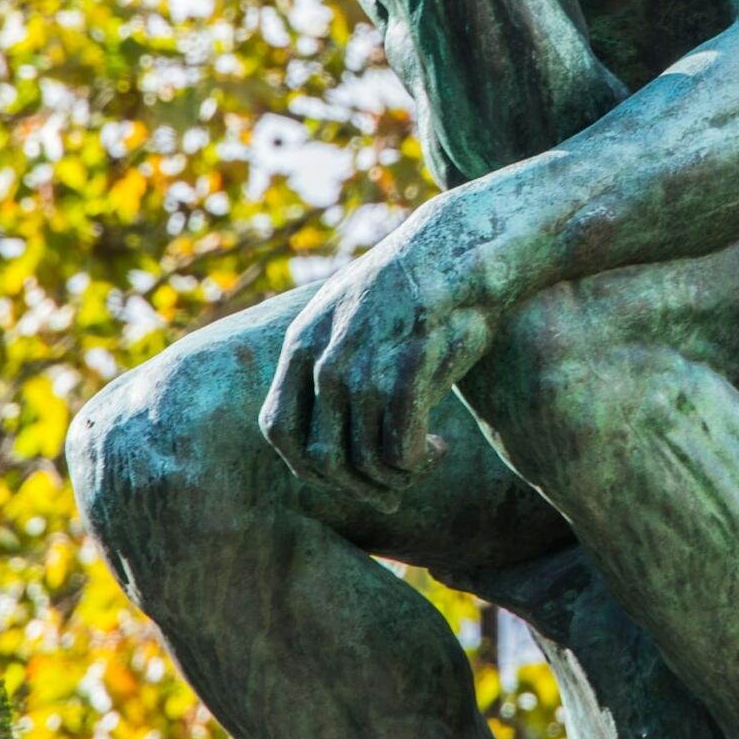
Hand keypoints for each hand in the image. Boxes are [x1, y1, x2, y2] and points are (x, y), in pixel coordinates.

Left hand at [259, 228, 498, 495]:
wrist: (461, 249)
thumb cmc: (411, 292)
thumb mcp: (349, 318)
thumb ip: (329, 365)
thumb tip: (328, 426)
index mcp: (303, 343)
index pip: (277, 430)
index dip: (307, 466)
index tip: (344, 473)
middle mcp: (325, 359)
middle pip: (320, 458)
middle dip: (357, 487)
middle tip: (391, 489)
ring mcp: (365, 365)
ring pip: (365, 462)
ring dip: (397, 477)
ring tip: (423, 462)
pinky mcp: (409, 371)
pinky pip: (401, 451)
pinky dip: (418, 463)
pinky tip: (438, 446)